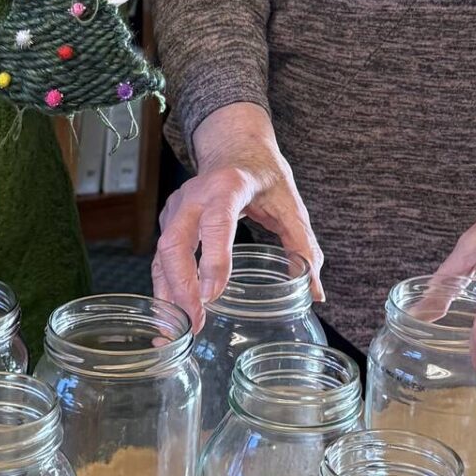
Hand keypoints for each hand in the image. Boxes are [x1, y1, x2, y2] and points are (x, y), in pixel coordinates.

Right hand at [153, 102, 324, 332]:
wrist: (234, 146)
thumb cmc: (263, 173)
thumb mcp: (290, 203)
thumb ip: (303, 245)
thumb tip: (315, 291)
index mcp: (228, 186)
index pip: (216, 222)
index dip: (214, 257)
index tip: (214, 294)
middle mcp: (194, 196)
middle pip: (176, 242)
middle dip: (183, 286)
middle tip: (198, 322)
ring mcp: (177, 208)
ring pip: (162, 253)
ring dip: (170, 293)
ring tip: (182, 330)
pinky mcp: (170, 222)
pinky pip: (160, 257)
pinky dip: (163, 287)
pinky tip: (171, 315)